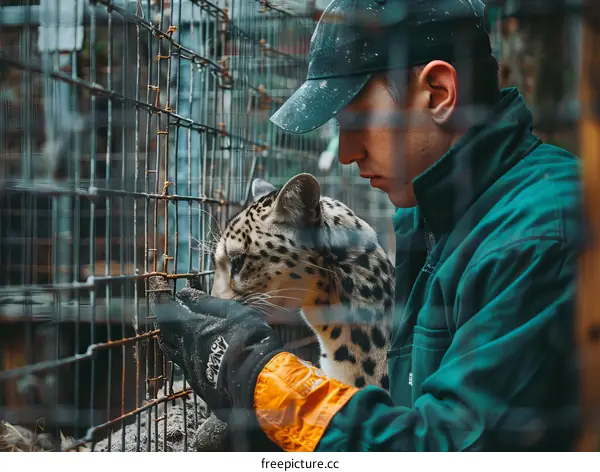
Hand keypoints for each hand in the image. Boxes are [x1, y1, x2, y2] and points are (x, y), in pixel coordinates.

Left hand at [147, 274, 285, 427]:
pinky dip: (183, 356)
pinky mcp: (197, 382)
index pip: (170, 312)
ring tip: (173, 335)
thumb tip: (186, 294)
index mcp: (193, 327)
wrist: (254, 379)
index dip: (164, 303)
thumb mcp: (233, 312)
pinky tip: (189, 356)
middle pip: (166, 332)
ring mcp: (190, 366)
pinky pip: (183, 366)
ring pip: (172, 351)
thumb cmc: (247, 339)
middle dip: (165, 322)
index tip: (162, 296)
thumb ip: (208, 303)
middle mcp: (185, 347)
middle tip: (166, 315)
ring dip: (170, 340)